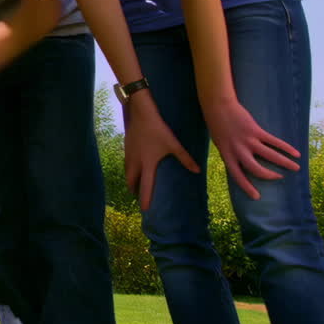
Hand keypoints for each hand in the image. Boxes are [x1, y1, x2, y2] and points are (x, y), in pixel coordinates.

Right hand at [122, 92, 199, 209]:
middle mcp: (135, 162)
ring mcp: (129, 154)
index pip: (145, 186)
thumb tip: (197, 171)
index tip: (145, 209)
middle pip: (131, 181)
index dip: (145, 198)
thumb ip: (185, 158)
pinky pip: (126, 164)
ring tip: (135, 184)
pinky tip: (134, 166)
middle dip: (134, 190)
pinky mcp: (127, 147)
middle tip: (139, 195)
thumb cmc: (158, 130)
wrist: (141, 114)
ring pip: (127, 172)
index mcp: (147, 164)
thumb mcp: (173, 144)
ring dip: (130, 180)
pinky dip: (129, 170)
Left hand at [203, 97, 300, 199]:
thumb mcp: (221, 143)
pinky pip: (274, 142)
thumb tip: (243, 163)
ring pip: (270, 156)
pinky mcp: (256, 131)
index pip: (237, 176)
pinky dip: (286, 148)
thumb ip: (231, 153)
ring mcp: (248, 140)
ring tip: (296, 167)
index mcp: (227, 155)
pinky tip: (295, 153)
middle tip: (279, 177)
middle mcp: (238, 150)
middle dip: (269, 175)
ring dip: (284, 162)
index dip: (247, 187)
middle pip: (256, 169)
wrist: (217, 106)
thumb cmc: (217, 125)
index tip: (256, 196)